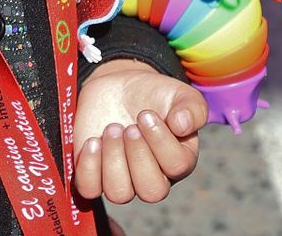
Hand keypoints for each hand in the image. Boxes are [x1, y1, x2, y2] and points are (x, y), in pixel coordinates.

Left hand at [72, 58, 206, 203]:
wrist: (119, 88)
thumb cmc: (154, 95)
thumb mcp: (180, 94)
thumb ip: (192, 108)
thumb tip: (183, 125)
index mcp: (179, 161)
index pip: (177, 166)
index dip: (159, 140)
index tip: (145, 114)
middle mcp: (153, 177)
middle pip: (151, 191)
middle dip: (137, 155)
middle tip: (129, 127)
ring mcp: (122, 178)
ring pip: (119, 194)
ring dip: (113, 160)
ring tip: (111, 129)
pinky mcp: (95, 173)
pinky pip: (89, 188)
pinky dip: (89, 168)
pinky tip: (93, 141)